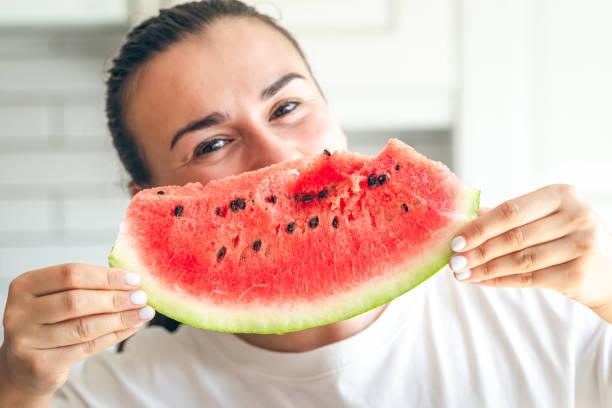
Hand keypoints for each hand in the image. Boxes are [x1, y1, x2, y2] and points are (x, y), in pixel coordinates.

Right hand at [0, 263, 154, 396]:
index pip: (71, 274)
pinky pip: (87, 347)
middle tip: (141, 297)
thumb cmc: (48, 322)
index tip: (134, 279)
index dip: (106, 276)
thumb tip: (131, 282)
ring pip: (84, 327)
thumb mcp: (57, 297)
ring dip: (120, 319)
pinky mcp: (40, 364)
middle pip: (76, 301)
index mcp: (25, 285)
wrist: (24, 364)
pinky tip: (132, 327)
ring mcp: (26, 340)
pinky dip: (115, 336)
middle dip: (115, 298)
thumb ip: (87, 287)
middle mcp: (20, 312)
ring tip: (143, 313)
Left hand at [448, 184, 611, 314]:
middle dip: (478, 250)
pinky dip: (499, 281)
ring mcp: (582, 245)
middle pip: (514, 236)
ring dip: (484, 268)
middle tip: (453, 260)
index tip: (455, 239)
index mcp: (563, 194)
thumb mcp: (544, 218)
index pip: (512, 210)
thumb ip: (509, 215)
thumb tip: (467, 215)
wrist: (608, 271)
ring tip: (460, 272)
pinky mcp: (579, 274)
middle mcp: (577, 216)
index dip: (480, 226)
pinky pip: (529, 279)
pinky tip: (479, 281)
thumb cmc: (566, 237)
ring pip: (520, 260)